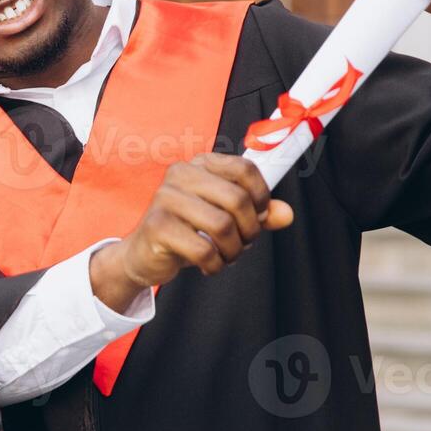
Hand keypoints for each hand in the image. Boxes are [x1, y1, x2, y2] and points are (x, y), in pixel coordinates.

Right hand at [90, 154, 293, 311]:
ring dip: (233, 250)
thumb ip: (258, 214)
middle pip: (237, 199)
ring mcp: (165, 199)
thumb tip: (286, 214)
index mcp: (200, 165)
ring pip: (222, 226)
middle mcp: (180, 174)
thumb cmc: (187, 231)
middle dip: (249, 230)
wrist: (144, 255)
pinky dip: (215, 265)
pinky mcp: (157, 226)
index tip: (259, 216)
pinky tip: (208, 265)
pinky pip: (203, 250)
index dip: (261, 195)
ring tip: (226, 257)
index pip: (244, 168)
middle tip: (243, 243)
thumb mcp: (226, 218)